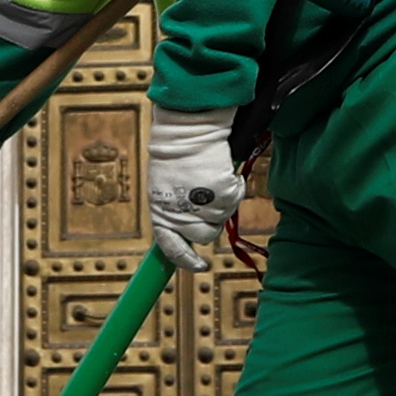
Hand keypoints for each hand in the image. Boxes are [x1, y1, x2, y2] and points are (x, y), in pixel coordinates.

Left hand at [143, 109, 242, 273]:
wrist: (188, 130)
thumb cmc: (175, 155)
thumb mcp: (165, 189)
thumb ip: (174, 212)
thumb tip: (187, 236)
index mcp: (161, 213)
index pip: (171, 249)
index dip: (185, 260)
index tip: (199, 266)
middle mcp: (180, 213)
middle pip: (204, 236)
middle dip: (210, 222)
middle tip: (207, 200)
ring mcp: (202, 205)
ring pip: (222, 217)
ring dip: (221, 202)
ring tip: (210, 178)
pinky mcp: (222, 193)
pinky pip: (235, 198)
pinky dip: (234, 186)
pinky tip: (221, 171)